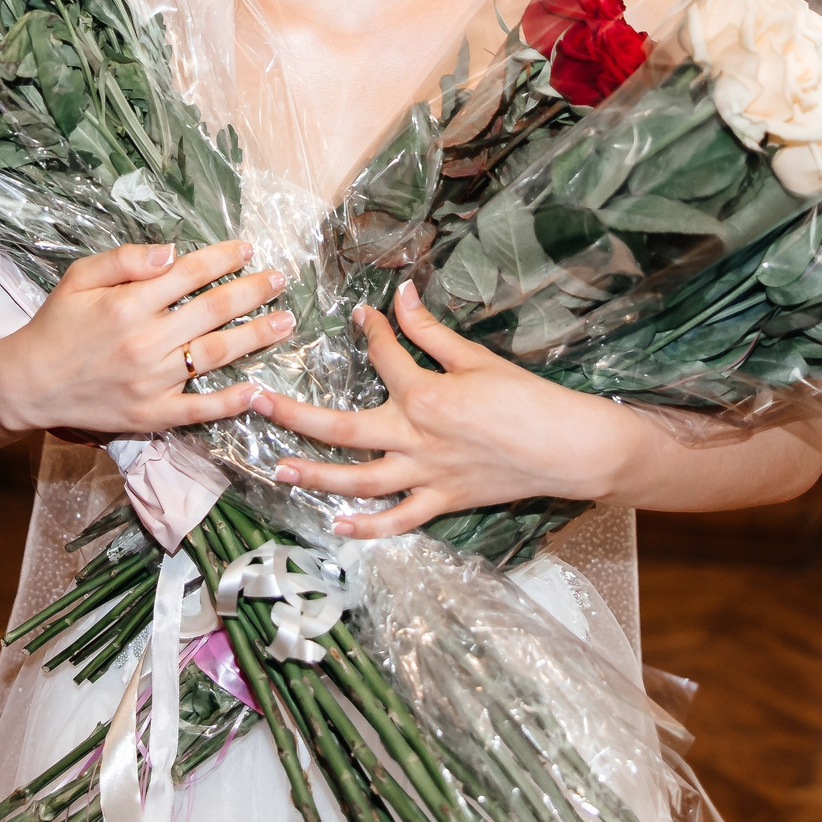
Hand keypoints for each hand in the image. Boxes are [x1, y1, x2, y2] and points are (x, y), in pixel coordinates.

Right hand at [0, 240, 292, 437]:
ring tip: (285, 322)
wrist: (28, 385)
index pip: (189, 273)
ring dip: (256, 337)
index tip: (248, 247)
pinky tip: (259, 389)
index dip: (223, 257)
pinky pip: (200, 409)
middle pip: (213, 310)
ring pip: (215, 355)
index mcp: (128, 304)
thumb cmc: (55, 326)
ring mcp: (152, 382)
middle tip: (281, 279)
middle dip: (253, 291)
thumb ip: (125, 260)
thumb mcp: (78, 277)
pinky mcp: (152, 415)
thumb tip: (172, 251)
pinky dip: (232, 401)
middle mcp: (145, 341)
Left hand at [254, 279, 645, 538]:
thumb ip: (430, 331)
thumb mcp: (477, 358)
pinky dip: (367, 527)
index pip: (382, 358)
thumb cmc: (528, 398)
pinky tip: (337, 524)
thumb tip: (399, 294)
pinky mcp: (442, 502)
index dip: (370, 333)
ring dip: (314, 475)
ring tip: (278, 469)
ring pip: (359, 480)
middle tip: (252, 402)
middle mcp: (415, 438)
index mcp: (424, 394)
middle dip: (292, 415)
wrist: (569, 447)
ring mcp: (426, 475)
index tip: (361, 316)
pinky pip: (398, 520)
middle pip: (341, 428)